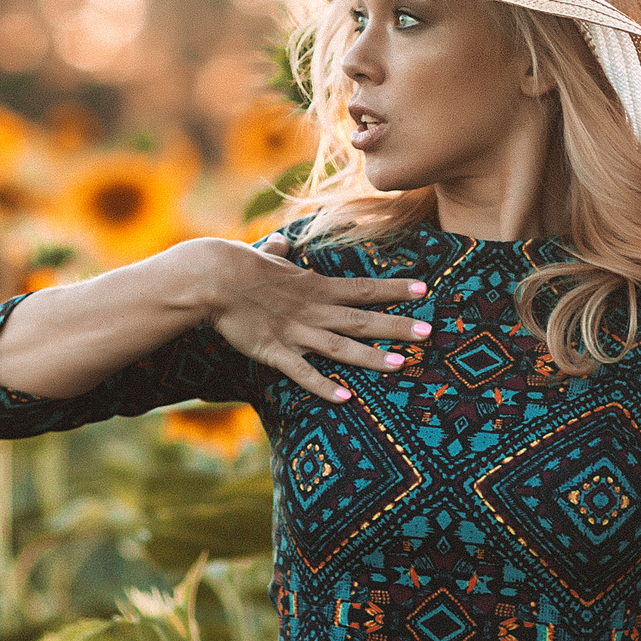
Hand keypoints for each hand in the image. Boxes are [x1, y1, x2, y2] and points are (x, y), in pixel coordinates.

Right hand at [198, 233, 430, 403]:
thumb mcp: (265, 257)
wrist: (211, 277)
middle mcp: (312, 309)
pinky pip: (302, 372)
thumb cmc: (237, 265)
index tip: (424, 289)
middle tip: (429, 332)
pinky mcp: (274, 351)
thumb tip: (281, 242)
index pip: (363, 287)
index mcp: (314, 287)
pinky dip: (324, 385)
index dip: (394, 289)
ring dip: (371, 357)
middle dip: (396, 326)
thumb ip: (278, 253)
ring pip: (340, 347)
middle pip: (361, 319)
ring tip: (401, 365)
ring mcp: (294, 332)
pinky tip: (346, 397)